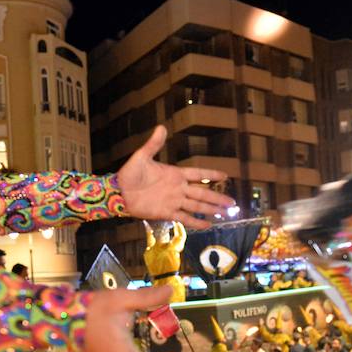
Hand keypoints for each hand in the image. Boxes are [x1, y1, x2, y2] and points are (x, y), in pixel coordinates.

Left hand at [117, 126, 232, 228]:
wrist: (119, 193)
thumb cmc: (129, 174)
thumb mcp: (142, 156)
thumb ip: (154, 144)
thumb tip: (161, 127)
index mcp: (175, 174)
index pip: (198, 174)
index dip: (211, 175)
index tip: (225, 176)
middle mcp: (178, 189)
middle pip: (202, 193)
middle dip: (217, 197)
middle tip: (232, 203)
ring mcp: (174, 201)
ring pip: (197, 206)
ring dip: (211, 209)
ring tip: (225, 213)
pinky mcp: (167, 212)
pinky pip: (185, 217)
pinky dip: (196, 221)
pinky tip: (208, 224)